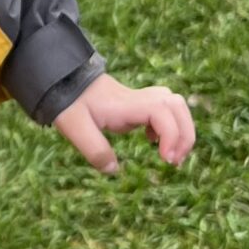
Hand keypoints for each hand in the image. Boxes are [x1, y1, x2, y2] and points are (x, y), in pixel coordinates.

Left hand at [53, 73, 194, 175]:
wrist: (63, 80)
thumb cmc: (67, 102)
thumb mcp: (74, 127)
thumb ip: (94, 149)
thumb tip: (114, 169)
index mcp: (126, 104)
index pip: (162, 111)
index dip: (171, 134)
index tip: (164, 158)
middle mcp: (137, 99)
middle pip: (177, 105)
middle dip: (185, 133)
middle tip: (174, 160)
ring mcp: (139, 100)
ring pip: (175, 105)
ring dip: (181, 130)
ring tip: (171, 155)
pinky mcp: (136, 104)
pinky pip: (165, 110)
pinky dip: (169, 127)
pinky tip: (152, 141)